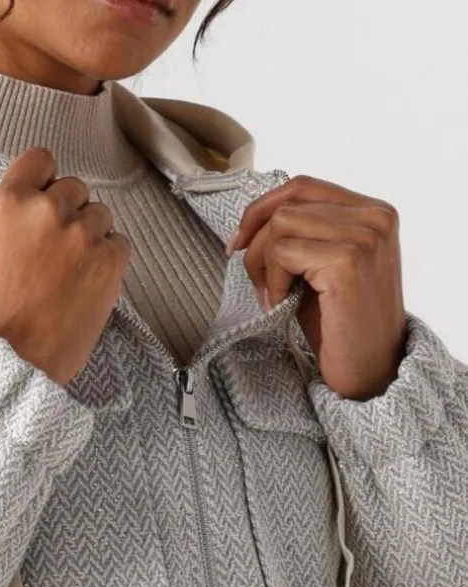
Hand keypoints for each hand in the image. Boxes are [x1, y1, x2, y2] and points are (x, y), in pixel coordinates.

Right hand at [0, 146, 130, 386]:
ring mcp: (82, 232)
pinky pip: (119, 243)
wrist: (15, 357)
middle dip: (69, 213)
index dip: (46, 180)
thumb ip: (16, 218)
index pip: (41, 160)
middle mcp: (48, 208)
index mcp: (10, 201)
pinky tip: (89, 283)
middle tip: (58, 251)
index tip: (47, 199)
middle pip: (75, 188)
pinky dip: (109, 259)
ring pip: (100, 215)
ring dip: (91, 237)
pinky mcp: (110, 258)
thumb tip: (40, 206)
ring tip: (73, 272)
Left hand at [225, 174, 407, 400]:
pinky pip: (284, 252)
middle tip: (252, 278)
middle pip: (288, 202)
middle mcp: (375, 217)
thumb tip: (253, 221)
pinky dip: (272, 279)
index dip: (261, 209)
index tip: (238, 243)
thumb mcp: (321, 268)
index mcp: (373, 212)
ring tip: (271, 295)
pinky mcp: (348, 262)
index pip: (303, 186)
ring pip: (282, 223)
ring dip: (262, 263)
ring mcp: (365, 237)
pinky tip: (281, 303)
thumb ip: (303, 235)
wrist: (370, 371)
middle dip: (256, 239)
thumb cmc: (341, 325)